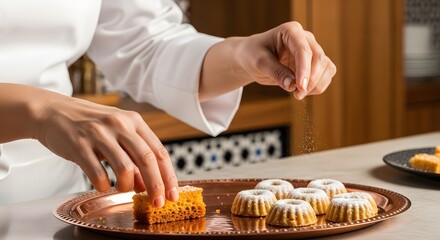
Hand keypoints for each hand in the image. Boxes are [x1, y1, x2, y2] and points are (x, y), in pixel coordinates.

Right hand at [34, 92, 177, 207]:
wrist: (54, 112)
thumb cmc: (91, 125)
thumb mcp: (118, 133)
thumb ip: (134, 156)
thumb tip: (147, 185)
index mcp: (134, 120)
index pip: (159, 151)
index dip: (169, 176)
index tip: (172, 195)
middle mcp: (119, 124)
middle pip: (146, 159)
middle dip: (156, 186)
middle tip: (158, 203)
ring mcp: (99, 133)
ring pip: (125, 168)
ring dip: (127, 186)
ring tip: (123, 189)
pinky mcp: (79, 145)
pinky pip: (98, 174)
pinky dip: (103, 186)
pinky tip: (102, 186)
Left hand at [236, 21, 336, 99]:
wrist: (251, 57)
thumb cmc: (253, 54)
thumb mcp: (259, 63)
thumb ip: (276, 72)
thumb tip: (293, 86)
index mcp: (291, 31)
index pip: (303, 50)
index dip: (304, 70)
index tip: (300, 87)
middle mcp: (305, 38)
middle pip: (319, 59)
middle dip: (310, 80)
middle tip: (297, 95)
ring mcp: (312, 50)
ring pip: (327, 67)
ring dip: (317, 84)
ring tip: (298, 94)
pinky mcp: (314, 63)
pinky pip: (326, 75)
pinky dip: (318, 86)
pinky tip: (302, 91)